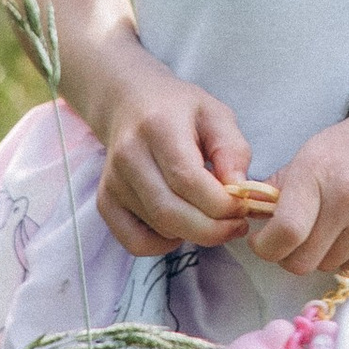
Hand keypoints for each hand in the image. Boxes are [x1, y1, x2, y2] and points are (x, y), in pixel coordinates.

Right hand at [88, 50, 258, 257]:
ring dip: (193, 233)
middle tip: (236, 225)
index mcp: (158, 127)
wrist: (130, 103)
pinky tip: (180, 227)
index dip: (221, 203)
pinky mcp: (105, 202)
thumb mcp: (216, 115)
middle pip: (170, 212)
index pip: (188, 179)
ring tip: (211, 216)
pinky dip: (163, 245)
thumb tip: (240, 190)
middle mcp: (129, 155)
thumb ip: (233, 150)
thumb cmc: (179, 110)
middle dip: (212, 230)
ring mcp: (113, 181)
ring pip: (158, 228)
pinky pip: (135, 242)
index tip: (243, 206)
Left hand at [251, 77, 348, 281]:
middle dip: (291, 256)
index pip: (283, 233)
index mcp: (316, 171)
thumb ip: (284, 184)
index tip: (265, 241)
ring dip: (322, 256)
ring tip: (331, 230)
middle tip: (295, 240)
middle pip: (301, 261)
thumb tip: (256, 216)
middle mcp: (345, 198)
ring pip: (328, 267)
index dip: (265, 246)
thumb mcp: (317, 148)